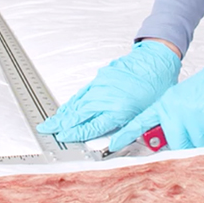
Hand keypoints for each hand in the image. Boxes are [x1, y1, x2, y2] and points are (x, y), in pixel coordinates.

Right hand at [36, 40, 180, 142]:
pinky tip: (67, 107)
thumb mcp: (147, 113)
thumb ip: (128, 129)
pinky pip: (83, 91)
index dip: (76, 134)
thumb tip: (117, 143)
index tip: (64, 137)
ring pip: (78, 103)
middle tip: (47, 130)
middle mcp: (106, 98)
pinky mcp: (100, 77)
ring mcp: (101, 86)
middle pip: (79, 114)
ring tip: (52, 121)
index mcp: (118, 110)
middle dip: (61, 124)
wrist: (156, 59)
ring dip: (64, 113)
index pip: (91, 127)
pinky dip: (73, 101)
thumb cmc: (156, 85)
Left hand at [108, 42, 203, 151]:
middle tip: (199, 126)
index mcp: (166, 104)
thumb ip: (171, 119)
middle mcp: (175, 111)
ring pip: (197, 145)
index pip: (141, 121)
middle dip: (190, 141)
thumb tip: (166, 141)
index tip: (113, 143)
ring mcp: (191, 118)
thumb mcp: (182, 100)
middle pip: (177, 144)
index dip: (127, 133)